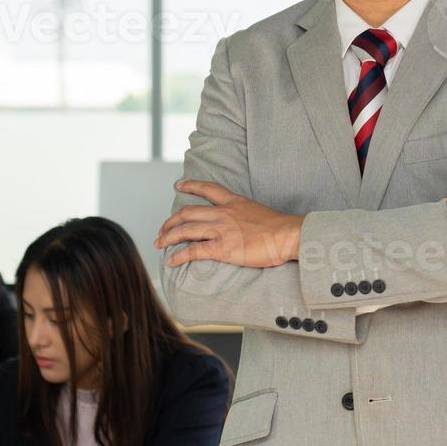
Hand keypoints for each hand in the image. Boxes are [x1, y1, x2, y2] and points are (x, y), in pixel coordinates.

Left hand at [156, 180, 303, 267]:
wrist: (288, 235)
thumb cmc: (280, 228)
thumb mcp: (258, 211)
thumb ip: (244, 214)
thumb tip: (241, 224)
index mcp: (234, 202)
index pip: (208, 189)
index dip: (190, 186)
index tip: (179, 185)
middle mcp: (223, 213)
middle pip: (188, 213)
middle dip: (170, 221)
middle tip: (162, 229)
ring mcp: (221, 230)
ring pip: (185, 230)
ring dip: (168, 237)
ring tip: (159, 243)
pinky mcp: (222, 248)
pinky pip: (194, 251)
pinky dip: (179, 255)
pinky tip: (172, 260)